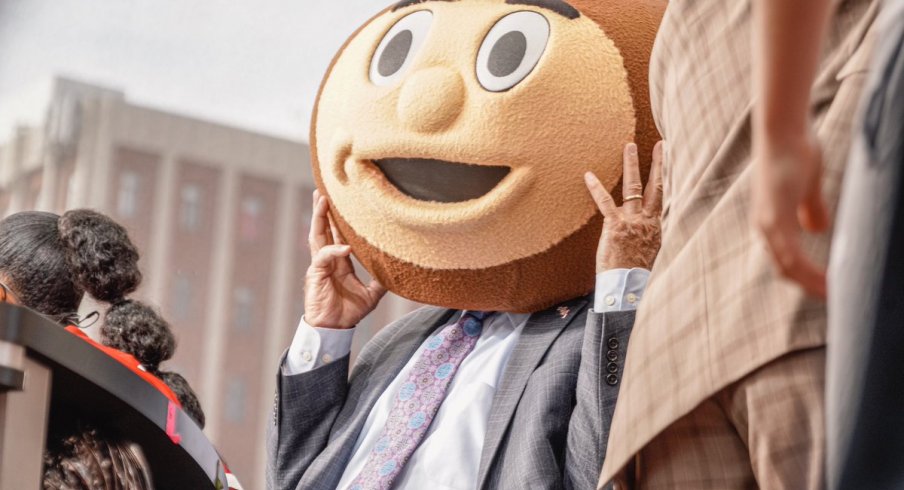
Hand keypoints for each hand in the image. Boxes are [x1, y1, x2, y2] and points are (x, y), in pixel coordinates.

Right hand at [303, 190, 386, 327]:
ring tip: (321, 200)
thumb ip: (381, 280)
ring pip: (317, 236)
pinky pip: (324, 258)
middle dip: (323, 210)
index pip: (337, 235)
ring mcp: (320, 266)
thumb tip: (399, 268)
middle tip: (324, 190)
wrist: (334, 329)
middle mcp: (328, 260)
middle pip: (323, 229)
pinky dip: (334, 251)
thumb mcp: (371, 294)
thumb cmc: (349, 312)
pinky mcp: (316, 275)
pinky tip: (345, 247)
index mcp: (339, 262)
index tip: (342, 202)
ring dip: (319, 218)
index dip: (337, 219)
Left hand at [584, 141, 663, 272]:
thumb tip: (646, 231)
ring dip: (631, 165)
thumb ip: (651, 237)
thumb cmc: (638, 275)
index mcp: (659, 227)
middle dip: (659, 163)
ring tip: (630, 147)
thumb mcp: (652, 254)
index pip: (665, 197)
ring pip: (634, 187)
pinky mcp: (615, 227)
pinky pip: (605, 202)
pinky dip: (596, 188)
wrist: (628, 289)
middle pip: (657, 186)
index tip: (673, 163)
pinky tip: (588, 175)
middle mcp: (649, 221)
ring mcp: (633, 222)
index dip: (669, 179)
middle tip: (661, 144)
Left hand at [752, 134, 827, 297]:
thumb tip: (817, 229)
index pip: (784, 261)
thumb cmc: (795, 151)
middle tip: (836, 301)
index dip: (805, 278)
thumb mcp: (806, 186)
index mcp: (771, 222)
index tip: (829, 290)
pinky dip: (809, 271)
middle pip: (784, 270)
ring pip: (787, 267)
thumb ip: (811, 209)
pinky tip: (828, 281)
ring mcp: (767, 222)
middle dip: (809, 287)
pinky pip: (791, 254)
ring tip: (836, 297)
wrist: (783, 128)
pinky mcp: (775, 215)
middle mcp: (764, 226)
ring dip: (811, 284)